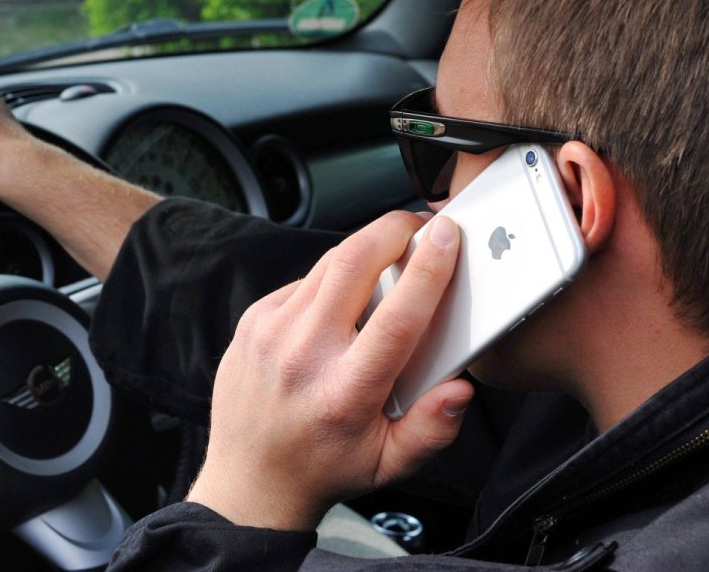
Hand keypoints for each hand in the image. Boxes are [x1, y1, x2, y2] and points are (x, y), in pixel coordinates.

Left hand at [187, 212, 473, 530]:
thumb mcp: (390, 464)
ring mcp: (271, 332)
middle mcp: (303, 355)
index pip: (396, 317)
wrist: (250, 482)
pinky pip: (305, 281)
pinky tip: (346, 301)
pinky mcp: (253, 319)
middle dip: (393, 229)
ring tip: (392, 254)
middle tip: (420, 226)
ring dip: (366, 247)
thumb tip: (459, 387)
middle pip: (354, 262)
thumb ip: (432, 428)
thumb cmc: (324, 467)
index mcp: (345, 392)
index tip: (447, 236)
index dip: (428, 269)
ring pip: (329, 262)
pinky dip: (333, 278)